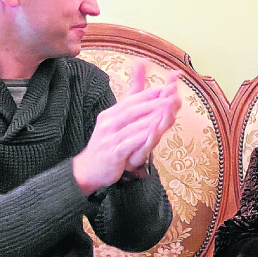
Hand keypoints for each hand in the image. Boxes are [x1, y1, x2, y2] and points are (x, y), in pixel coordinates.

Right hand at [73, 63, 178, 194]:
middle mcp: (108, 124)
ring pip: (131, 126)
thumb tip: (138, 88)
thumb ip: (129, 108)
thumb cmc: (107, 144)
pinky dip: (141, 138)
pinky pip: (128, 144)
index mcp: (110, 114)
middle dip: (152, 102)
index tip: (165, 87)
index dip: (148, 93)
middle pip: (131, 110)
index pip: (130, 100)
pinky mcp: (113, 154)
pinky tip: (154, 133)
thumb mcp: (114, 123)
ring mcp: (109, 139)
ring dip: (150, 118)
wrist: (88, 169)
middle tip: (169, 96)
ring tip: (166, 112)